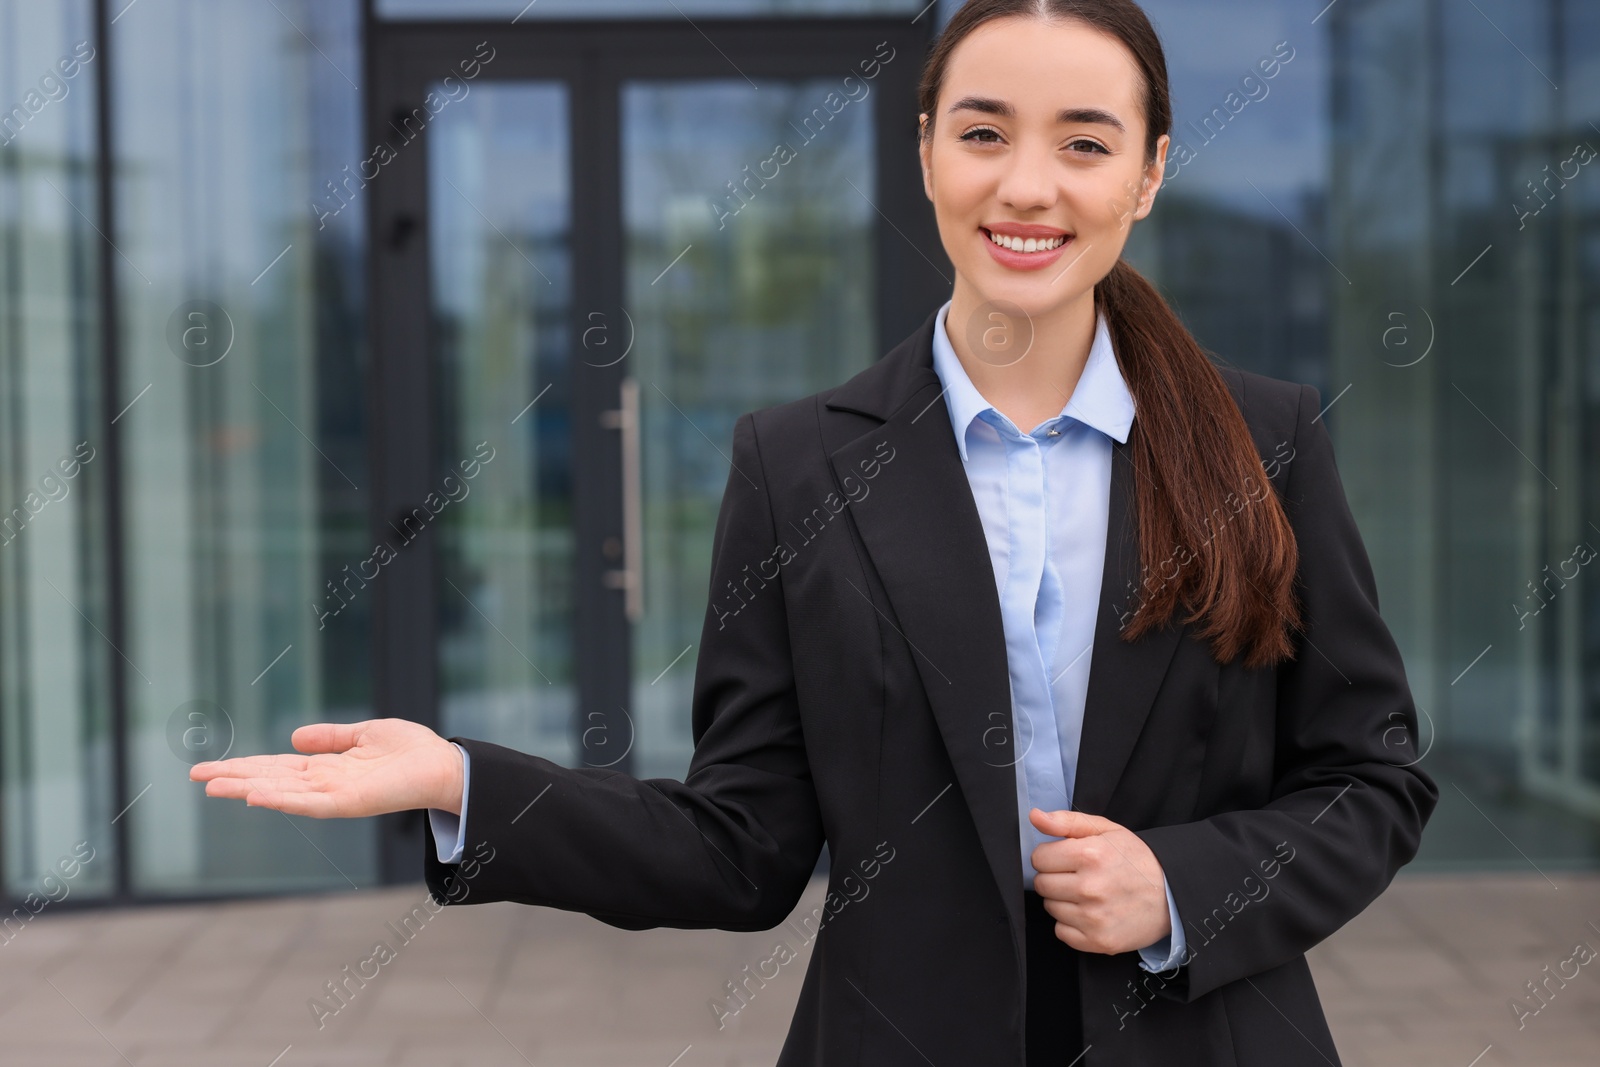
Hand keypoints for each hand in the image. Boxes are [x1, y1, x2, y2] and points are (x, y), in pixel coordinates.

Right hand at [188, 718, 463, 818]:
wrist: (443, 765)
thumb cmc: (410, 751)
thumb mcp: (364, 734)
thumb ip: (331, 737)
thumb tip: (293, 737)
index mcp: (326, 768)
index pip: (275, 767)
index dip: (244, 766)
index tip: (210, 767)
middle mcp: (324, 784)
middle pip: (270, 780)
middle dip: (234, 778)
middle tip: (195, 776)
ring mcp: (334, 795)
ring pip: (282, 792)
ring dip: (248, 789)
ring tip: (214, 785)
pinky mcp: (349, 803)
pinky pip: (309, 803)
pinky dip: (282, 799)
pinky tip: (256, 796)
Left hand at [1028, 808, 1170, 955]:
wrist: (1171, 894)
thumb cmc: (1136, 859)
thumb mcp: (1105, 830)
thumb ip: (1066, 822)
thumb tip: (1035, 817)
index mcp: (1090, 855)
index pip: (1038, 858)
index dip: (1050, 856)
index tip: (1066, 858)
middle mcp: (1090, 888)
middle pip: (1041, 884)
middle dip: (1055, 877)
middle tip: (1078, 876)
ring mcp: (1094, 917)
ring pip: (1050, 908)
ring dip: (1063, 901)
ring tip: (1088, 894)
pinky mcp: (1098, 941)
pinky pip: (1061, 932)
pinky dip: (1071, 924)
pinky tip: (1090, 912)